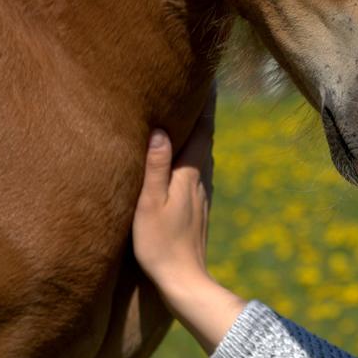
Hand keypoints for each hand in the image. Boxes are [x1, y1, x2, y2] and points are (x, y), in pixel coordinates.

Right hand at [133, 89, 215, 296]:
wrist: (184, 281)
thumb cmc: (160, 244)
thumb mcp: (150, 204)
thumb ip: (156, 167)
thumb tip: (159, 129)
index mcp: (191, 174)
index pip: (201, 128)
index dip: (204, 103)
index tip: (207, 77)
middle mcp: (202, 179)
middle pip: (204, 137)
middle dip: (202, 112)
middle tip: (199, 86)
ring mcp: (203, 194)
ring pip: (203, 154)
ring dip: (199, 132)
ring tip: (192, 114)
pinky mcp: (199, 208)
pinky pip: (199, 170)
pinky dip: (194, 153)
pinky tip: (187, 158)